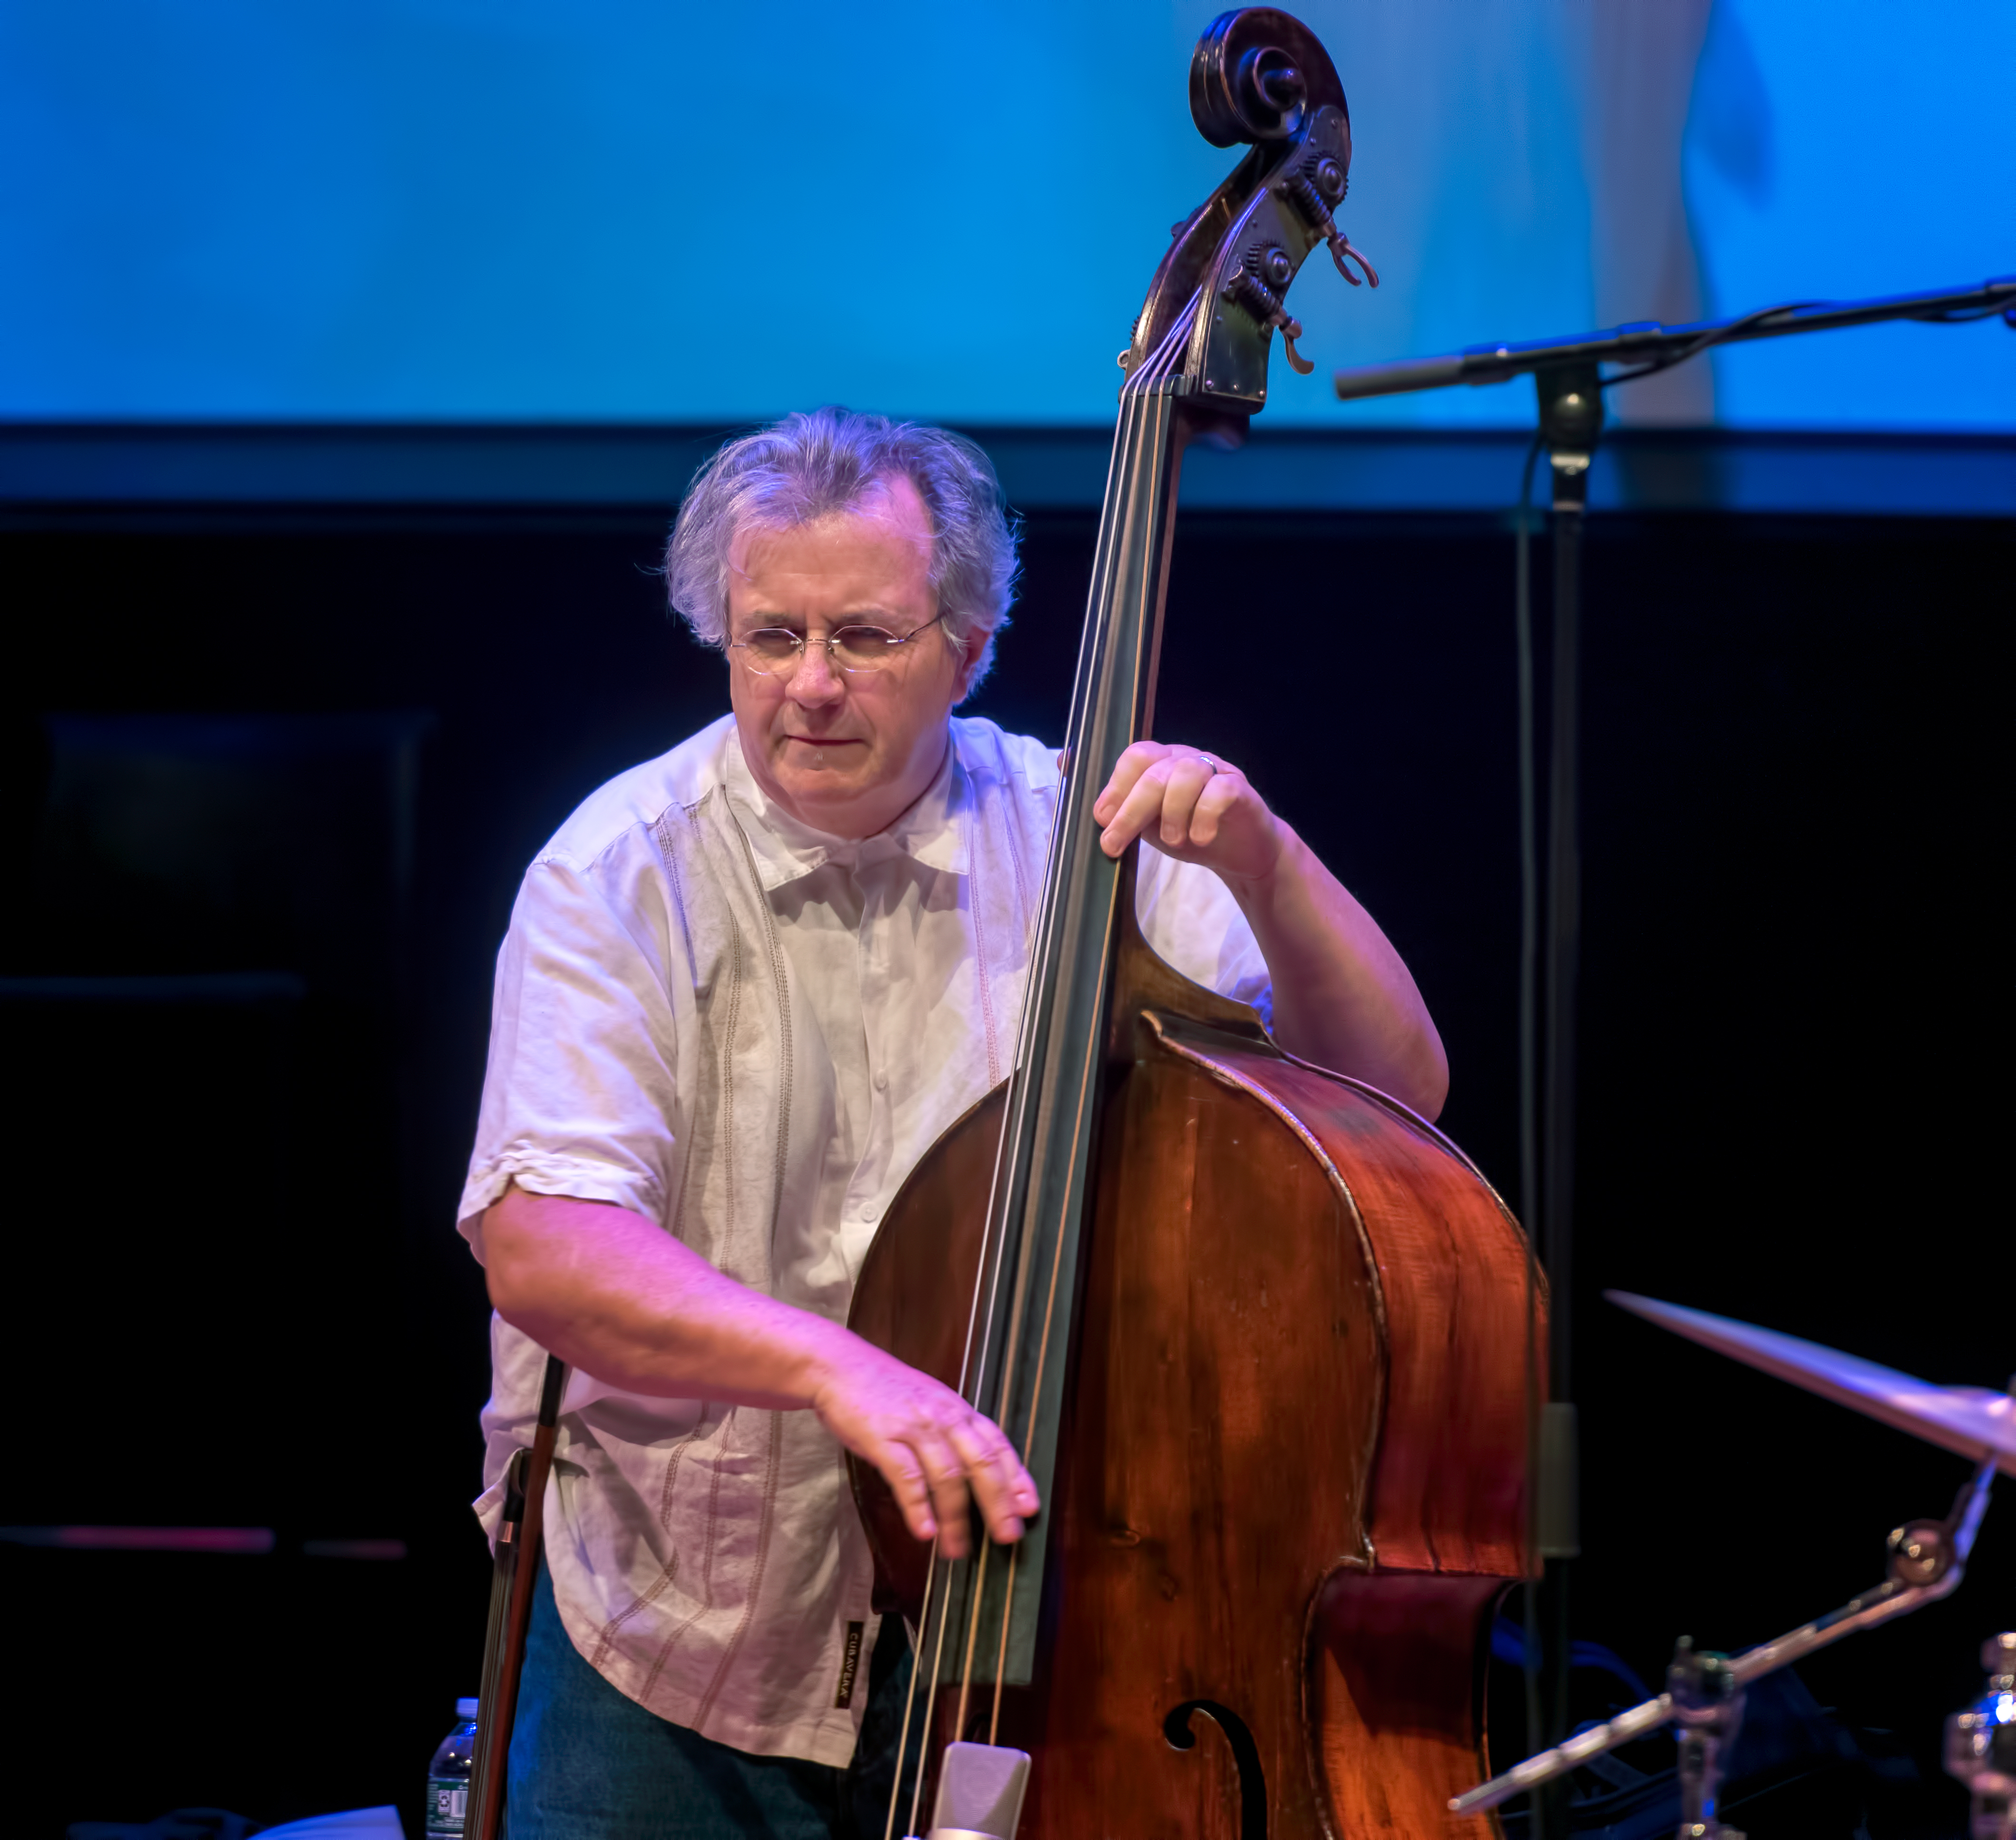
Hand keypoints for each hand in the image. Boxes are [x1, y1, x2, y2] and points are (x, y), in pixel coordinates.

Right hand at [808, 1336, 1039, 1558]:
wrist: (839, 1366)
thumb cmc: (884, 1391)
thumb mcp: (929, 1404)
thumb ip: (953, 1433)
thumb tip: (977, 1473)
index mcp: (956, 1410)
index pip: (998, 1445)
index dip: (1017, 1477)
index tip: (1030, 1507)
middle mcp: (942, 1416)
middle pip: (981, 1463)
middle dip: (998, 1504)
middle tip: (1008, 1537)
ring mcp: (913, 1426)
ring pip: (947, 1476)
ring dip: (955, 1518)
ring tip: (957, 1549)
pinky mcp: (883, 1437)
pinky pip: (907, 1477)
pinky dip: (918, 1506)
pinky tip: (924, 1530)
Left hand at [1092, 741, 1284, 885]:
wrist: (1239, 851)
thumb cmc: (1186, 831)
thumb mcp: (1142, 820)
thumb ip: (1111, 798)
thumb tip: (1063, 761)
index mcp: (1161, 763)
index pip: (1135, 756)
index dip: (1115, 786)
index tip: (1101, 819)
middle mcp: (1186, 760)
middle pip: (1155, 769)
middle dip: (1131, 808)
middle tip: (1115, 844)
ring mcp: (1216, 772)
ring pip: (1187, 775)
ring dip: (1172, 812)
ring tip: (1171, 841)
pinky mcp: (1240, 790)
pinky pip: (1221, 791)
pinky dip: (1205, 816)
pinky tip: (1199, 838)